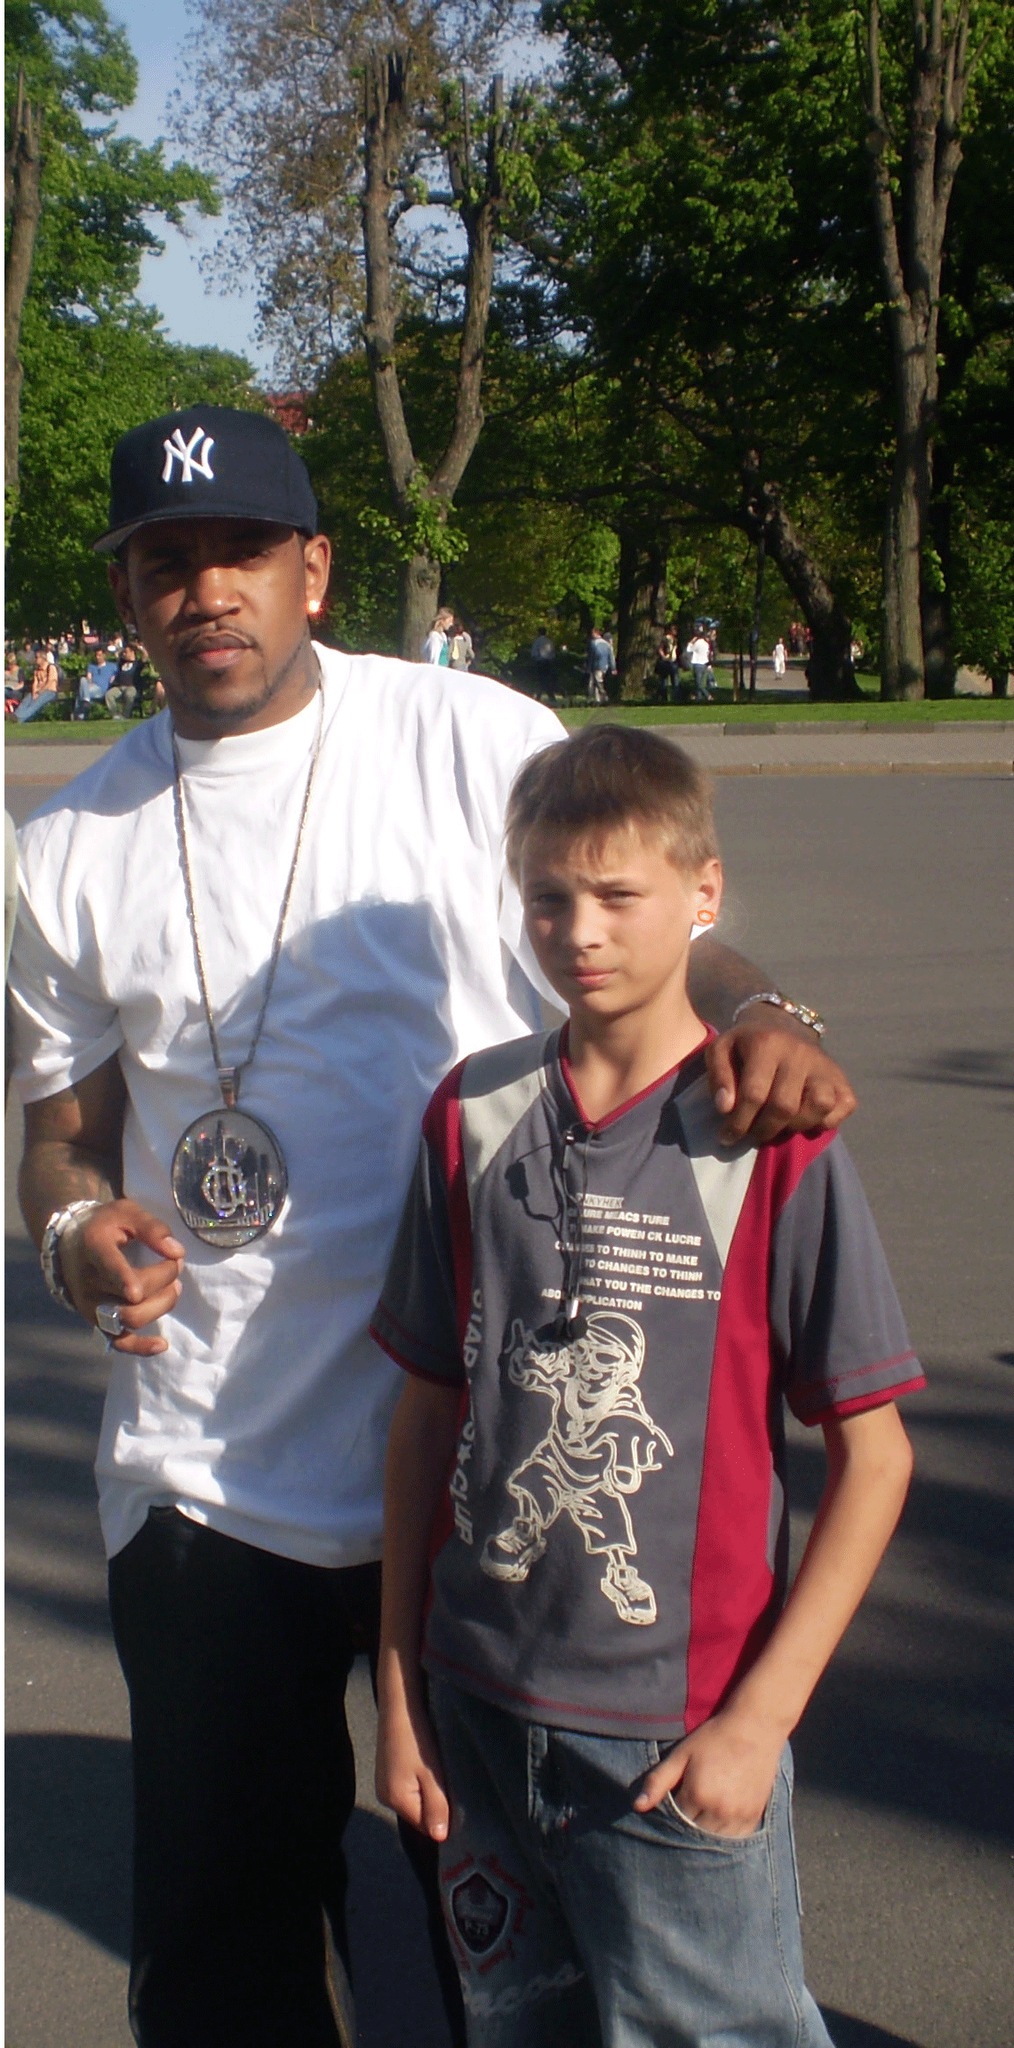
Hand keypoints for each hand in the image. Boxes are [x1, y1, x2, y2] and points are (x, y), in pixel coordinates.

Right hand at [60, 1199, 184, 1355]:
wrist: (70, 1244)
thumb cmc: (105, 1226)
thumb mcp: (126, 1212)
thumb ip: (152, 1228)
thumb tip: (177, 1252)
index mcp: (94, 1248)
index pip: (107, 1267)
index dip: (122, 1280)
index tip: (136, 1291)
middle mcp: (89, 1281)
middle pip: (130, 1297)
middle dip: (163, 1281)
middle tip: (175, 1265)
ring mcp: (92, 1306)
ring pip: (130, 1319)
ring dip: (162, 1305)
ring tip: (175, 1287)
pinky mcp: (98, 1322)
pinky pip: (118, 1343)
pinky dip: (140, 1348)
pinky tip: (162, 1345)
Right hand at [375, 1692, 449, 1841]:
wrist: (401, 1704)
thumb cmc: (418, 1739)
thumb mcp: (432, 1775)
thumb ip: (437, 1807)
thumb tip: (440, 1839)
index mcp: (395, 1800)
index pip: (424, 1827)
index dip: (443, 1818)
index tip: (460, 1804)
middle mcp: (385, 1797)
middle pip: (418, 1814)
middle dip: (437, 1805)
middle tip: (452, 1785)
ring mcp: (384, 1783)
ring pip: (415, 1799)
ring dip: (430, 1792)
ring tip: (442, 1773)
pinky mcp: (387, 1770)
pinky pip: (409, 1787)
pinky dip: (421, 1781)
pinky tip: (429, 1765)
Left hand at [633, 1709, 784, 1836]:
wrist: (755, 1728)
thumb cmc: (714, 1738)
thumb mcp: (682, 1754)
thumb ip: (658, 1781)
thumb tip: (637, 1806)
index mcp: (698, 1794)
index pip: (675, 1821)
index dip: (671, 1815)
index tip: (673, 1804)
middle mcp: (719, 1810)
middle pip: (694, 1834)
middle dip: (687, 1827)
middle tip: (688, 1809)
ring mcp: (738, 1815)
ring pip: (714, 1840)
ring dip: (705, 1834)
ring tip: (702, 1816)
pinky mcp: (754, 1816)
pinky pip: (735, 1839)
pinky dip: (725, 1835)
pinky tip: (720, 1822)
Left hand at [706, 1013, 856, 1145]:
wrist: (780, 1025)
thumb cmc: (746, 1046)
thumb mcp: (721, 1050)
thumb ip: (718, 1076)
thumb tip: (725, 1108)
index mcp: (767, 1043)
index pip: (754, 1094)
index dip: (738, 1122)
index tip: (727, 1136)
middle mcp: (799, 1052)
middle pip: (785, 1106)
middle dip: (764, 1130)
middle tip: (752, 1134)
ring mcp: (824, 1064)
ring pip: (820, 1105)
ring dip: (797, 1126)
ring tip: (780, 1127)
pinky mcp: (841, 1076)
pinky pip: (844, 1106)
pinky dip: (827, 1121)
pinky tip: (806, 1119)